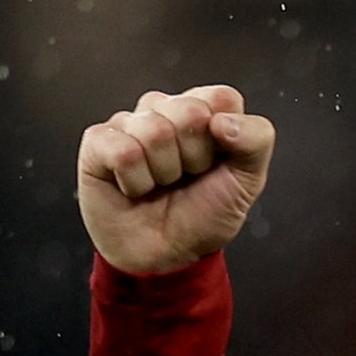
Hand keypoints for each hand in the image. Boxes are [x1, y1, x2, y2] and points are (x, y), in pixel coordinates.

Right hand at [76, 85, 273, 276]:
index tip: (216, 164)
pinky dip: (135, 182)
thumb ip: (257, 139)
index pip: (221, 98)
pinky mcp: (99, 141)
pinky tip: (135, 188)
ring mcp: (130, 122)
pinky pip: (123, 151)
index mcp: (203, 111)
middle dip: (194, 158)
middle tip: (185, 178)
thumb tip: (223, 120)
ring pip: (154, 130)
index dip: (224, 137)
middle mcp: (165, 110)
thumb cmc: (202, 217)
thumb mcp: (247, 182)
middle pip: (189, 111)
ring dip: (164, 173)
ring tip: (160, 185)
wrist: (168, 257)